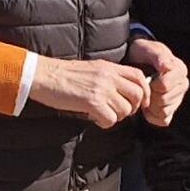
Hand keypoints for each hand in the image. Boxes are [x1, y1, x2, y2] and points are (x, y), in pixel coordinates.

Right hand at [27, 55, 151, 125]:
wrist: (45, 76)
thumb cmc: (64, 75)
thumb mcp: (92, 68)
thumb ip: (109, 76)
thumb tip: (123, 91)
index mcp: (110, 67)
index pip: (139, 77)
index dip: (144, 92)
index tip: (140, 102)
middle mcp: (109, 77)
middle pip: (138, 95)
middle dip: (132, 108)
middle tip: (119, 111)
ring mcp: (101, 89)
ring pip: (125, 110)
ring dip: (116, 116)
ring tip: (103, 114)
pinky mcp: (92, 102)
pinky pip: (111, 120)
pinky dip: (105, 123)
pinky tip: (95, 118)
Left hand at [127, 32, 188, 128]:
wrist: (135, 60)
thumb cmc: (143, 54)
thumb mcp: (148, 50)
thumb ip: (159, 57)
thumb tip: (168, 66)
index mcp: (180, 70)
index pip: (165, 86)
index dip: (153, 84)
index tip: (148, 78)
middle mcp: (182, 85)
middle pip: (164, 100)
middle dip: (151, 95)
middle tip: (145, 87)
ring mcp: (177, 99)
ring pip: (164, 111)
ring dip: (150, 106)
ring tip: (146, 95)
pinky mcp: (170, 110)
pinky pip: (163, 120)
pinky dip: (152, 115)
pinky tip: (147, 105)